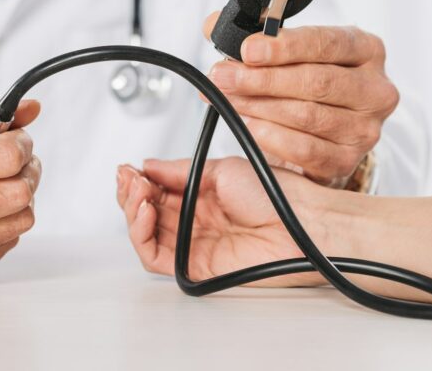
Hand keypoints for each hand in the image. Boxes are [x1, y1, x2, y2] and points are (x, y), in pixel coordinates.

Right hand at [0, 91, 40, 288]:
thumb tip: (29, 110)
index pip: (5, 157)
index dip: (21, 143)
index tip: (15, 138)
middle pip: (17, 192)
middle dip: (27, 168)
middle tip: (13, 160)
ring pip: (19, 221)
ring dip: (19, 197)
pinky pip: (6, 245)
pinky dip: (2, 223)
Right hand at [116, 157, 332, 285]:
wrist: (302, 224)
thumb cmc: (277, 196)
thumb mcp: (221, 169)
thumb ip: (179, 171)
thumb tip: (148, 165)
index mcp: (201, 196)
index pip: (156, 191)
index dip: (138, 181)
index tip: (129, 168)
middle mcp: (194, 221)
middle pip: (145, 213)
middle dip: (130, 193)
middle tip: (131, 179)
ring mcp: (193, 244)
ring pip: (145, 235)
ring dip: (131, 212)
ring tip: (137, 193)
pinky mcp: (194, 266)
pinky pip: (155, 258)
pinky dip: (140, 236)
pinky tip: (144, 213)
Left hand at [203, 17, 398, 185]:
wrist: (325, 132)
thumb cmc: (308, 83)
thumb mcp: (289, 51)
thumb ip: (254, 34)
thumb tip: (214, 25)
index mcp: (366, 50)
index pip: (328, 42)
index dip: (285, 46)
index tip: (248, 49)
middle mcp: (374, 89)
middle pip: (316, 81)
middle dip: (261, 78)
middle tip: (224, 76)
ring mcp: (365, 128)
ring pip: (306, 115)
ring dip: (257, 106)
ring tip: (226, 98)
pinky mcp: (347, 160)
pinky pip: (305, 149)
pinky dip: (271, 136)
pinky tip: (248, 125)